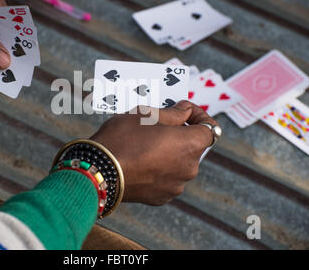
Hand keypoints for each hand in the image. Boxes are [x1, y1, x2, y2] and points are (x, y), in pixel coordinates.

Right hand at [91, 101, 218, 205]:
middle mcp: (189, 168)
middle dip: (181, 134)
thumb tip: (185, 112)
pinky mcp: (161, 197)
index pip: (210, 128)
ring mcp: (175, 186)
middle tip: (160, 125)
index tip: (184, 110)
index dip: (199, 115)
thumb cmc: (122, 138)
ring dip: (170, 152)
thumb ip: (172, 113)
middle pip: (193, 147)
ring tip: (146, 144)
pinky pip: (166, 179)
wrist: (98, 171)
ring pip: (179, 163)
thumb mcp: (146, 115)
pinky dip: (159, 169)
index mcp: (190, 145)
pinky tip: (140, 161)